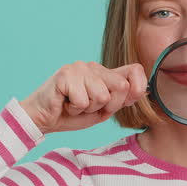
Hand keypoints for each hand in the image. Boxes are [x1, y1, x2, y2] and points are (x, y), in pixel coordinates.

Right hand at [20, 61, 147, 133]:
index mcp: (104, 73)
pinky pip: (83, 100)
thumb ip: (120, 99)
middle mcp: (93, 66)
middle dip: (108, 106)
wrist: (43, 119)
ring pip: (102, 96)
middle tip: (89, 107)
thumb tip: (143, 91)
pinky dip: (75, 109)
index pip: (135, 70)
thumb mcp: (102, 109)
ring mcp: (79, 68)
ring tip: (75, 105)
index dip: (138, 87)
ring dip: (88, 109)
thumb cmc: (71, 114)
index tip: (126, 102)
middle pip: (121, 86)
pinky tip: (65, 104)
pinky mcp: (65, 75)